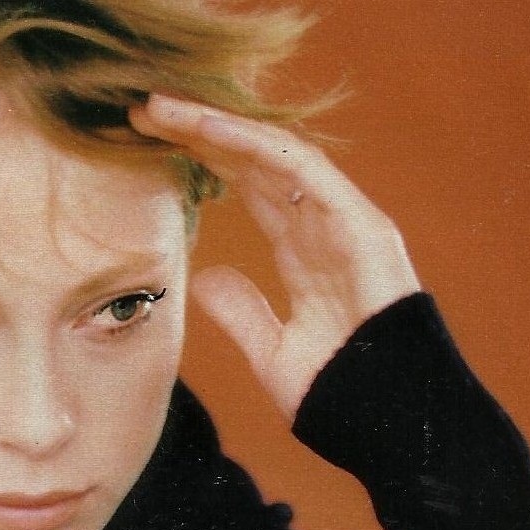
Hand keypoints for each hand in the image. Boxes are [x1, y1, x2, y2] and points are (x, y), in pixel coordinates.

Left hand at [129, 93, 422, 421]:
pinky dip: (255, 144)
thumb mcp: (272, 353)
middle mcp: (323, 225)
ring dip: (217, 126)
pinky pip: (303, 167)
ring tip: (163, 108)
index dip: (205, 162)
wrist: (385, 421)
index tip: (154, 146)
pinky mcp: (359, 221)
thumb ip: (242, 313)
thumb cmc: (338, 395)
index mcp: (304, 253)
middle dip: (201, 133)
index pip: (249, 189)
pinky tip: (208, 128)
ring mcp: (344, 219)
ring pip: (274, 154)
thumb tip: (204, 280)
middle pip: (256, 162)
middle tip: (144, 110)